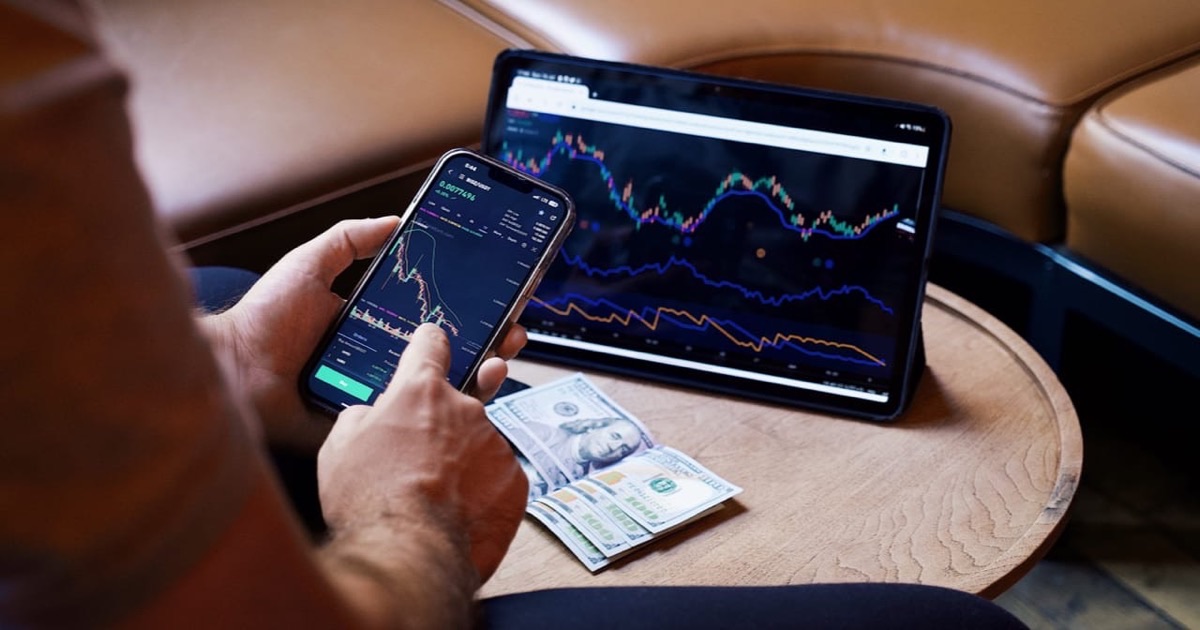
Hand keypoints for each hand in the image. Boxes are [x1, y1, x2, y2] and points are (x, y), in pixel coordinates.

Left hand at [199, 217, 528, 452]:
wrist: (233, 370)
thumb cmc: (264, 319)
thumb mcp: (311, 264)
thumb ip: (349, 240)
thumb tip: (396, 220)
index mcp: (376, 326)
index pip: (436, 318)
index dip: (471, 310)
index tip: (501, 300)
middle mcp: (384, 361)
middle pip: (449, 354)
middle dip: (489, 343)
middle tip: (513, 333)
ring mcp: (380, 395)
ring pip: (440, 390)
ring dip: (478, 376)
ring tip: (500, 361)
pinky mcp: (369, 427)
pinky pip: (412, 424)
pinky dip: (445, 414)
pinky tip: (469, 396)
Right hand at [318, 323, 528, 583]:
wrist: (407, 553)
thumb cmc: (369, 499)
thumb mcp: (340, 445)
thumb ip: (363, 416)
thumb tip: (373, 415)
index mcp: (421, 391)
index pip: (431, 345)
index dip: (429, 345)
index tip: (434, 344)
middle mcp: (465, 409)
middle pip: (457, 404)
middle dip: (441, 426)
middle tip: (420, 459)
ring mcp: (495, 444)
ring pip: (478, 444)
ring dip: (462, 462)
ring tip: (434, 496)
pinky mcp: (515, 479)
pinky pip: (497, 477)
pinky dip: (482, 491)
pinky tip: (459, 512)